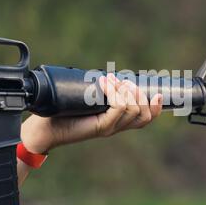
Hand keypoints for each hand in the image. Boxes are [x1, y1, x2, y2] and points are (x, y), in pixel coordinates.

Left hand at [21, 73, 162, 152]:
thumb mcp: (87, 99)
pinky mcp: (101, 127)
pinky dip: (115, 92)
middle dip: (139, 94)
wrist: (47, 128)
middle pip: (144, 115)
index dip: (156, 108)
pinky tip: (104, 83)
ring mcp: (110, 127)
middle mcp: (117, 126)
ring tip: (110, 80)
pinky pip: (118, 108)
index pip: (146, 119)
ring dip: (125, 90)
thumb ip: (99, 92)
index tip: (158, 93)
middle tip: (122, 82)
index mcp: (118, 121)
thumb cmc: (64, 112)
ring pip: (133, 109)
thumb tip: (108, 75)